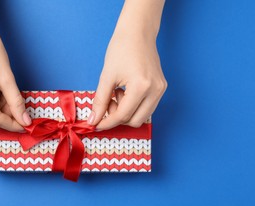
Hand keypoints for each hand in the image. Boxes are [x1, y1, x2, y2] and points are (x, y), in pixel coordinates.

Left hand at [87, 0, 166, 130]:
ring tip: (117, 94)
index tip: (95, 124)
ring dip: (126, 113)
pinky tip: (125, 93)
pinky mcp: (161, 88)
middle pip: (135, 121)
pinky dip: (134, 106)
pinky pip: (147, 108)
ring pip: (142, 117)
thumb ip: (100, 101)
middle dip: (117, 118)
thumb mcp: (107, 77)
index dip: (106, 122)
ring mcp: (161, 90)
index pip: (122, 116)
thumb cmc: (121, 49)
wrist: (137, 32)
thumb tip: (93, 120)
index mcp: (141, 87)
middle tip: (108, 103)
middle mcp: (155, 90)